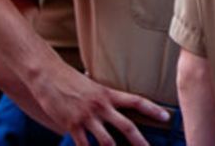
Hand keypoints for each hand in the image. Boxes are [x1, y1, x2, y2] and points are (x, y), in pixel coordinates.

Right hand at [30, 63, 169, 145]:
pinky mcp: (72, 125)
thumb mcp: (91, 84)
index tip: (166, 117)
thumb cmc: (68, 79)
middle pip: (126, 126)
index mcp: (108, 94)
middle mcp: (101, 106)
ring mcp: (87, 117)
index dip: (152, 109)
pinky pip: (84, 145)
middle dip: (140, 141)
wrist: (47, 75)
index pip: (136, 101)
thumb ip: (101, 96)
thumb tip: (107, 100)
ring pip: (107, 141)